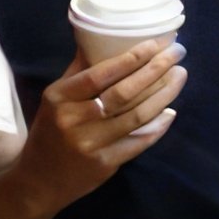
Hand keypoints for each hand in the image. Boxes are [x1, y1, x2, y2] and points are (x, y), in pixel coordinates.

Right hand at [6, 39, 186, 214]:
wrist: (38, 181)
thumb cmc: (50, 131)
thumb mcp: (55, 98)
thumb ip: (78, 71)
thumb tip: (98, 36)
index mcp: (60, 97)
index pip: (100, 73)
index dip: (131, 57)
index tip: (156, 43)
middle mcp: (74, 120)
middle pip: (124, 92)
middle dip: (156, 70)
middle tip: (178, 53)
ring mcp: (91, 144)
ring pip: (136, 115)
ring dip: (163, 94)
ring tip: (179, 76)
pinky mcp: (105, 164)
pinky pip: (138, 141)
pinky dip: (157, 126)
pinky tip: (170, 111)